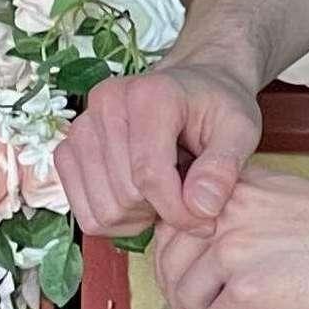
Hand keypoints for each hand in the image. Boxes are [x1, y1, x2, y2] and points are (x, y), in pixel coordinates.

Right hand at [57, 56, 261, 239]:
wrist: (192, 88)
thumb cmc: (218, 108)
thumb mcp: (241, 131)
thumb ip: (224, 168)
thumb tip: (201, 208)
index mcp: (149, 95)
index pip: (149, 174)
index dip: (178, 211)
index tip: (205, 220)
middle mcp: (105, 104)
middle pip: (124, 195)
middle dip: (162, 211)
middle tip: (188, 199)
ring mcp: (80, 127)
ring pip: (101, 209)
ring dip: (138, 217)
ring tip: (166, 196)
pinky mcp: (67, 150)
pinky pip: (83, 211)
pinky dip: (114, 218)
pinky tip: (142, 200)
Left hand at [151, 169, 308, 308]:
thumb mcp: (279, 199)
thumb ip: (236, 217)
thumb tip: (200, 258)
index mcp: (230, 189)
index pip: (168, 229)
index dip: (179, 264)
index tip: (203, 282)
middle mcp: (222, 214)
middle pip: (168, 267)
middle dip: (187, 299)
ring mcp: (232, 251)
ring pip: (185, 301)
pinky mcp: (248, 290)